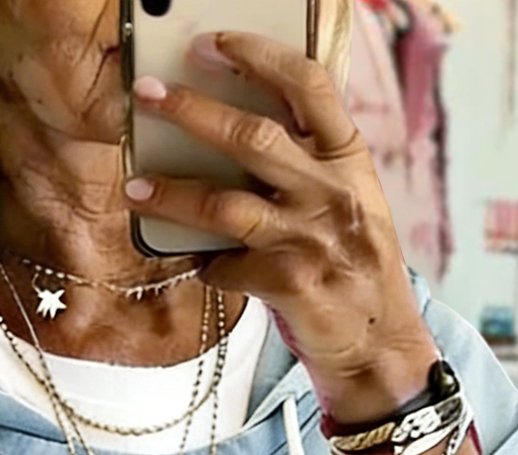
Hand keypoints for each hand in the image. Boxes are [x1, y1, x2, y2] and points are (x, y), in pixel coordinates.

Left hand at [125, 30, 438, 423]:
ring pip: (225, 204)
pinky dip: (207, 267)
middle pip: (252, 135)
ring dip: (172, 194)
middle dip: (192, 110)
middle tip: (148, 96)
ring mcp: (311, 238)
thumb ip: (309, 168)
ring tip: (136, 187)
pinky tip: (204, 267)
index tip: (213, 42)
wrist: (381, 348)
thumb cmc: (355, 272)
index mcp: (348, 159)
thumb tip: (238, 136)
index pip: (308, 85)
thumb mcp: (351, 204)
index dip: (258, 55)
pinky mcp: (290, 284)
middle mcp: (333, 192)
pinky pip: (226, 268)